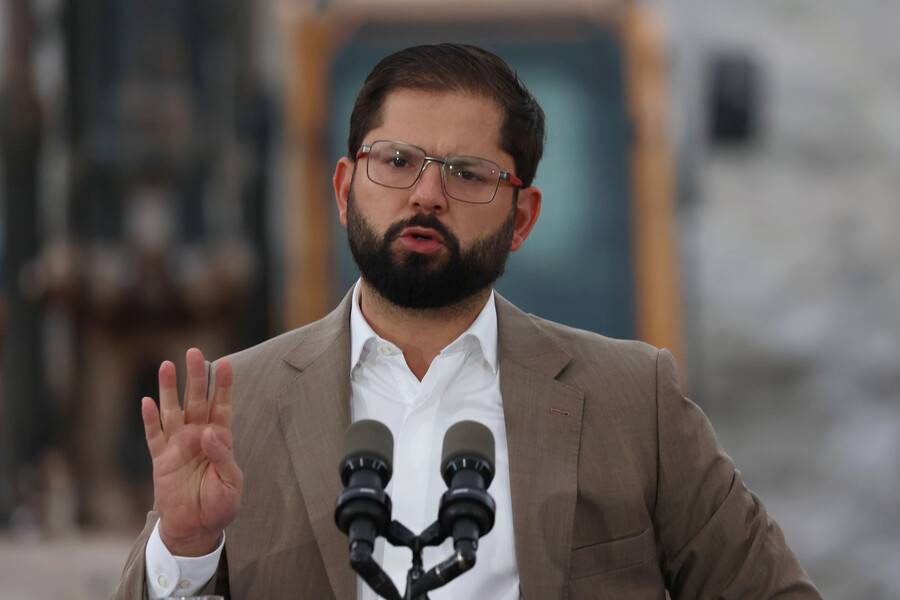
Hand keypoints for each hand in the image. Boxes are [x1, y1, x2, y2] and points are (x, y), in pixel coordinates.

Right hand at [141, 348, 241, 555]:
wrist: (196, 529)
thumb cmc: (220, 506)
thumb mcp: (230, 483)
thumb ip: (223, 456)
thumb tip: (210, 432)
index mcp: (220, 439)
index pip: (222, 406)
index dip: (223, 385)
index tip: (225, 363)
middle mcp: (198, 436)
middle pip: (197, 400)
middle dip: (196, 376)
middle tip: (193, 352)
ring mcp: (178, 445)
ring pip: (173, 411)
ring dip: (169, 389)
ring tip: (167, 365)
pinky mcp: (160, 459)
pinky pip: (153, 435)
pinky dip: (149, 419)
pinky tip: (147, 401)